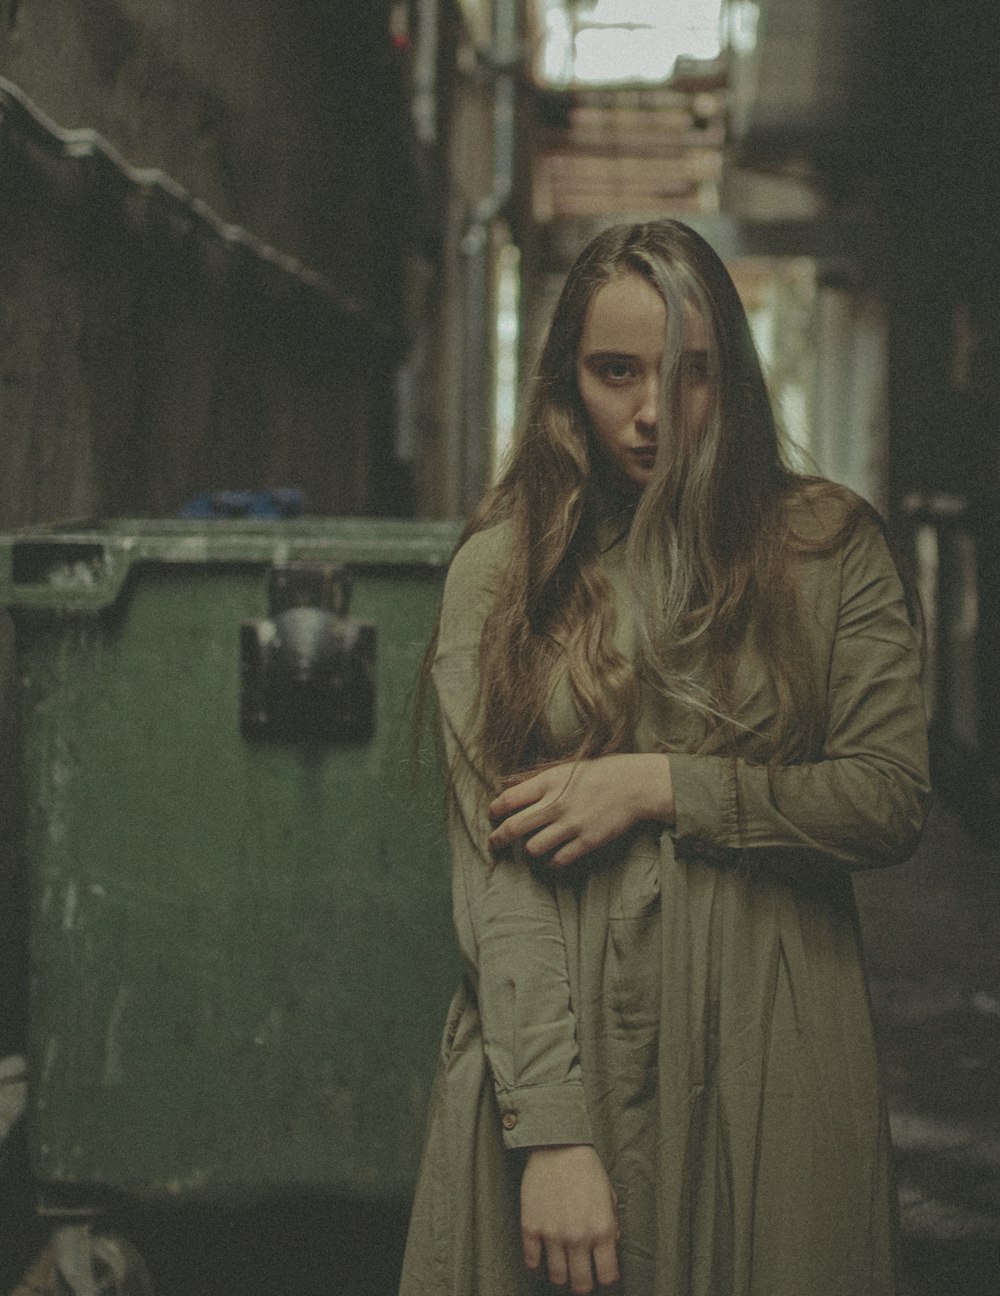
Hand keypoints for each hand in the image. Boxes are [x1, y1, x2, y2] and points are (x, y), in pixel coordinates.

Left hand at [488, 753, 673, 867]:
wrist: (634, 784)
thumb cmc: (599, 773)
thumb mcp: (565, 769)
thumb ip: (540, 782)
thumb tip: (511, 791)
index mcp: (549, 782)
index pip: (509, 799)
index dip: (495, 810)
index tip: (493, 815)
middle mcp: (556, 804)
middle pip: (514, 827)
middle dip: (498, 838)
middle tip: (494, 843)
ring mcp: (571, 824)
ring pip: (533, 848)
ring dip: (530, 850)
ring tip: (533, 847)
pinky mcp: (587, 841)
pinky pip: (558, 860)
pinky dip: (552, 861)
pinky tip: (554, 856)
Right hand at [520, 1145, 619, 1292]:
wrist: (557, 1144)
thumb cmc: (586, 1168)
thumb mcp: (609, 1195)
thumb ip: (611, 1224)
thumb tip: (610, 1246)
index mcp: (602, 1229)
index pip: (608, 1276)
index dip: (606, 1280)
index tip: (602, 1275)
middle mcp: (578, 1236)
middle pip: (580, 1285)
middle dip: (583, 1285)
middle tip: (581, 1277)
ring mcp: (552, 1233)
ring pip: (557, 1277)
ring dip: (560, 1274)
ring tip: (562, 1265)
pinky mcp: (531, 1226)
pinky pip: (531, 1260)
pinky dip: (536, 1262)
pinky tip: (542, 1255)